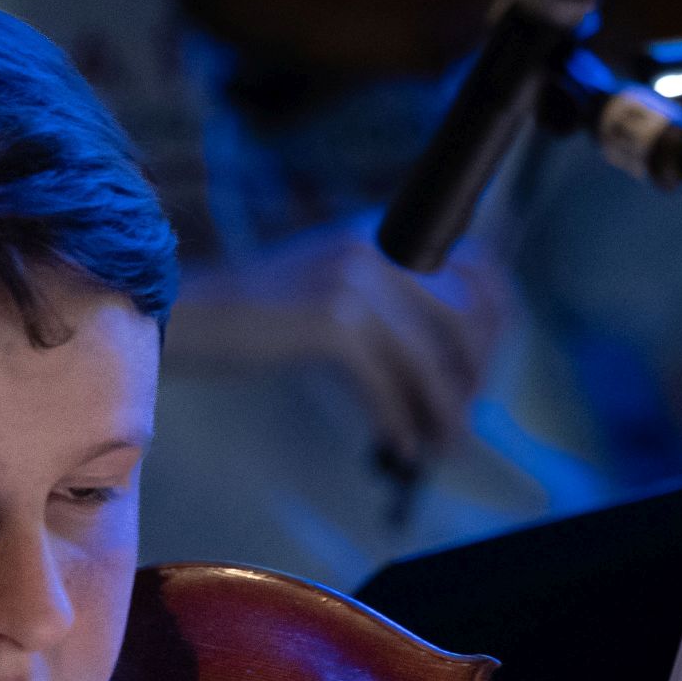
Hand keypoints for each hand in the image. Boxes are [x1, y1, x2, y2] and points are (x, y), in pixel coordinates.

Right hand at [163, 223, 513, 472]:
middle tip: (463, 420)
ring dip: (442, 412)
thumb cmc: (257, 311)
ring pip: (428, 361)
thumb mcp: (331, 280)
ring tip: (440, 445)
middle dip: (472, 378)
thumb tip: (448, 352)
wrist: (187, 311)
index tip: (484, 373)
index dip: (494, 326)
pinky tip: (400, 447)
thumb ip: (387, 299)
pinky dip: (399, 423)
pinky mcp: (332, 324)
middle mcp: (375, 249)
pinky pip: (387, 387)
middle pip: (462, 320)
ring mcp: (353, 283)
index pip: (475, 270)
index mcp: (382, 233)